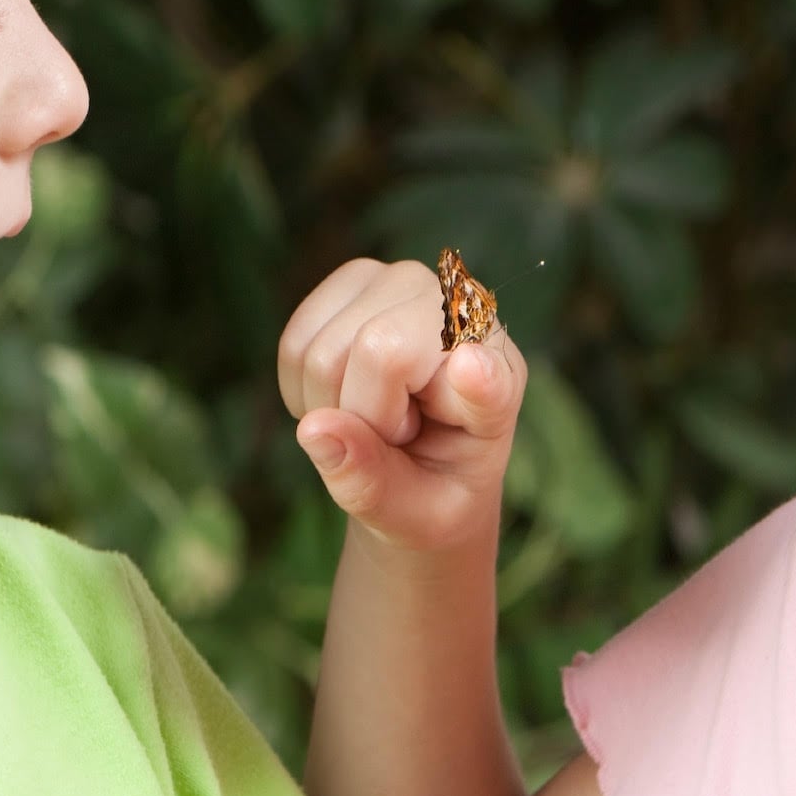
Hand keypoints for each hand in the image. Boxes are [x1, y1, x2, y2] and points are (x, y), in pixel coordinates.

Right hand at [278, 258, 526, 553]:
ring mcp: (410, 286)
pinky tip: (341, 397)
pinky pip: (295, 342)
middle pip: (377, 350)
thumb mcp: (413, 517)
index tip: (474, 370)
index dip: (477, 376)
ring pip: (323, 350)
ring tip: (370, 418)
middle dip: (359, 415)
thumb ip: (371, 483)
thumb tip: (315, 428)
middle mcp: (462, 318)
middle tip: (390, 436)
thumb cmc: (430, 490)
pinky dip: (299, 386)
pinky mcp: (360, 278)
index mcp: (500, 388)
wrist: (418, 462)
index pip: (488, 376)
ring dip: (326, 404)